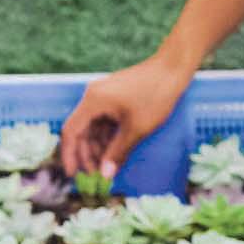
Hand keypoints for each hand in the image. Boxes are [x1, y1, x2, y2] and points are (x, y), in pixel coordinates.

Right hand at [65, 53, 190, 178]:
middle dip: (87, 153)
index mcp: (93, 101)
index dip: (70, 155)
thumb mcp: (136, 129)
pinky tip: (114, 150)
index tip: (75, 174)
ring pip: (93, 126)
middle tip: (96, 174)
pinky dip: (107, 136)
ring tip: (107, 165)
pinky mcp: (113, 97)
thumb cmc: (156, 95)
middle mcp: (93, 96)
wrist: (173, 68)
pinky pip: (104, 120)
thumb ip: (118, 152)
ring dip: (98, 146)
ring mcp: (103, 95)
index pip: (71, 131)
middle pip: (81, 130)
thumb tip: (105, 175)